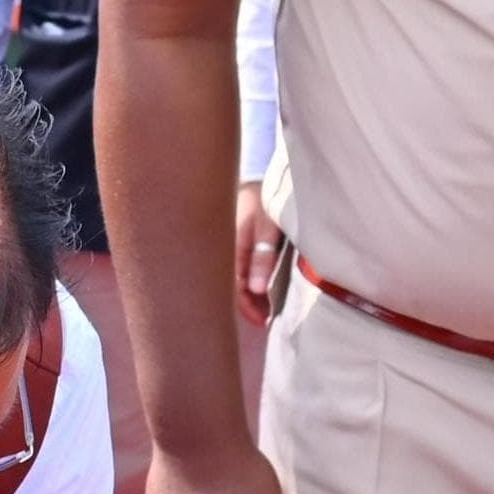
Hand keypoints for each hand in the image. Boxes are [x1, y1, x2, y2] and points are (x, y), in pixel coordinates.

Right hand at [233, 184, 286, 326]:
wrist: (254, 172)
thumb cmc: (262, 198)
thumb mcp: (266, 227)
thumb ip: (263, 257)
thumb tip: (255, 289)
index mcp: (230, 252)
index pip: (234, 290)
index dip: (248, 308)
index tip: (263, 322)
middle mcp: (226, 254)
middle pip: (232, 289)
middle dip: (248, 306)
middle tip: (265, 319)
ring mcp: (230, 248)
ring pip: (236, 280)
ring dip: (249, 295)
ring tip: (266, 307)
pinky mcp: (235, 243)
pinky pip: (238, 269)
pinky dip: (249, 281)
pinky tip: (258, 287)